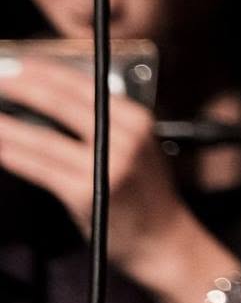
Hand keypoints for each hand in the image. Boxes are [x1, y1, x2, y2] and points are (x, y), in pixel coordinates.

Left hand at [0, 58, 195, 286]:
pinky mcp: (85, 193)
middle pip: (61, 103)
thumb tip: (48, 99)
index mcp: (137, 119)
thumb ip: (103, 122)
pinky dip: (14, 154)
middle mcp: (124, 138)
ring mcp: (104, 166)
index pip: (83, 85)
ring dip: (7, 124)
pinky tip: (0, 145)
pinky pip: (39, 168)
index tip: (22, 63)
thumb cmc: (143, 191)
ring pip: (43, 138)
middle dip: (24, 88)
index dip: (47, 71)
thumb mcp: (135, 145)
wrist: (162, 238)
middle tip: (0, 78)